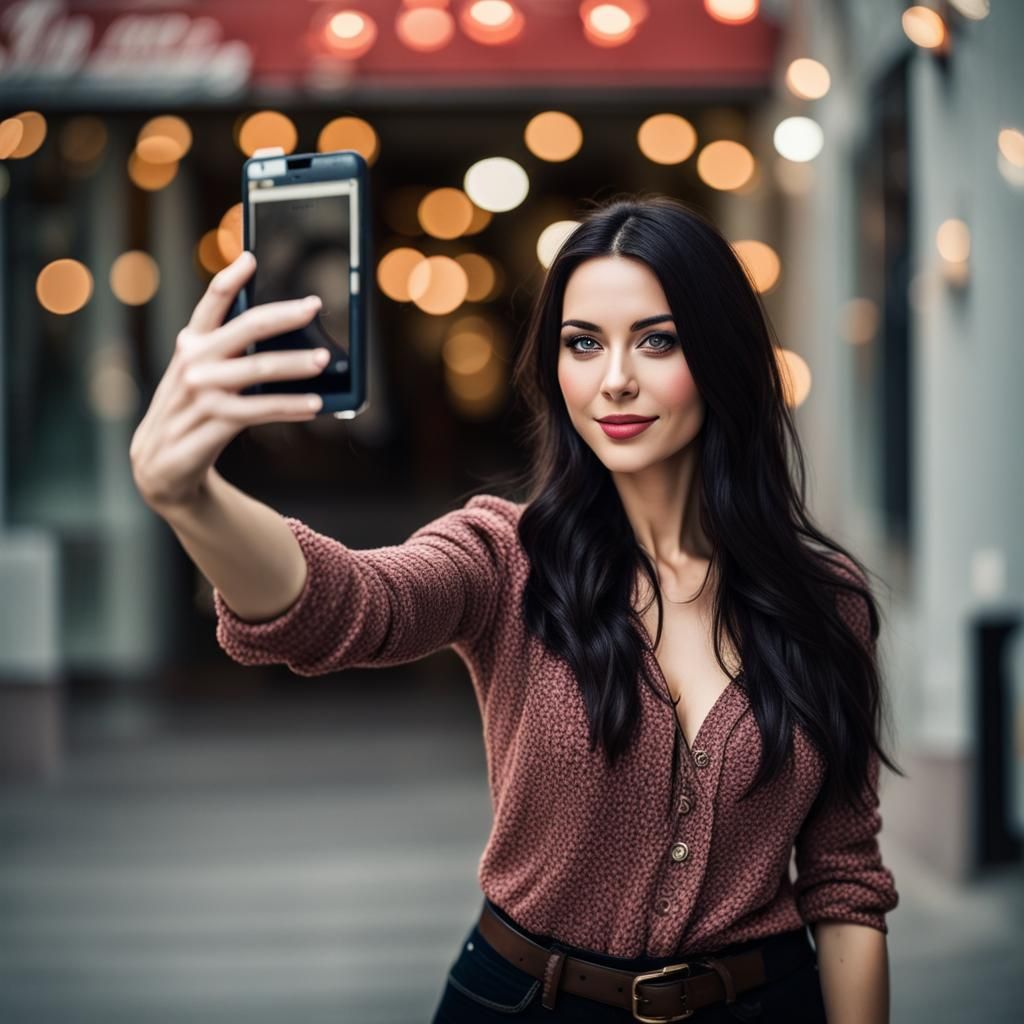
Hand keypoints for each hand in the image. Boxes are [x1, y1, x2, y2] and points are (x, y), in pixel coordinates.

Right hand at [129, 250, 328, 510]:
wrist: (162, 465)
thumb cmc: (194, 411)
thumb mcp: (203, 375)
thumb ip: (231, 352)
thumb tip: (287, 334)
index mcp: (191, 344)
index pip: (211, 302)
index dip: (231, 278)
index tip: (252, 258)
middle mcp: (193, 363)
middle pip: (245, 328)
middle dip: (283, 314)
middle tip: (314, 305)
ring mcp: (200, 394)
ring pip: (257, 370)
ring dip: (295, 364)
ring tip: (323, 361)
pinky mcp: (210, 425)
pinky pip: (259, 411)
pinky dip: (290, 407)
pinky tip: (314, 405)